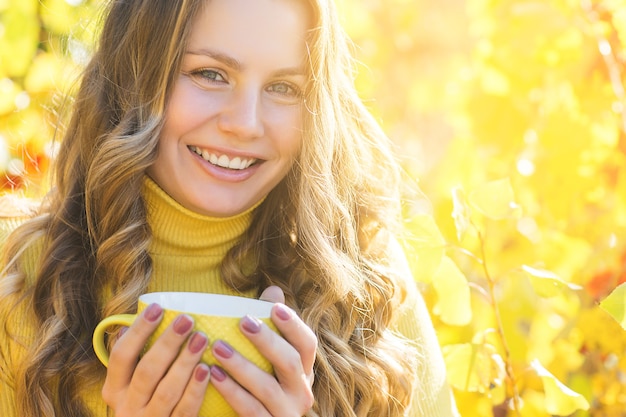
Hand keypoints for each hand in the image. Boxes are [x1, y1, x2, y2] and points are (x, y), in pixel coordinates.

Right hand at [101, 304, 209, 416]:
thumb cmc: (144, 402)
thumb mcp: (128, 384)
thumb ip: (130, 358)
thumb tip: (128, 324)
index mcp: (114, 390)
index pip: (121, 356)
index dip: (138, 331)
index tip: (157, 308)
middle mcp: (127, 407)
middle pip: (147, 371)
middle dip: (167, 343)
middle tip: (187, 320)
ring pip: (167, 390)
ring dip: (185, 362)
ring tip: (201, 339)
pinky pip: (185, 410)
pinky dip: (196, 389)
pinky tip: (207, 370)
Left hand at [209, 286, 316, 415]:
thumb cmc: (259, 388)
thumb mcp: (269, 361)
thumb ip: (271, 327)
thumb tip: (273, 290)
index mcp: (304, 371)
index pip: (307, 344)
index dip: (294, 325)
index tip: (274, 307)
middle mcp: (301, 392)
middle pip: (290, 362)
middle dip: (267, 340)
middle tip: (243, 321)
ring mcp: (286, 413)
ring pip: (267, 387)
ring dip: (241, 365)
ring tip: (216, 347)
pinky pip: (250, 409)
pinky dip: (231, 391)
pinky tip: (212, 375)